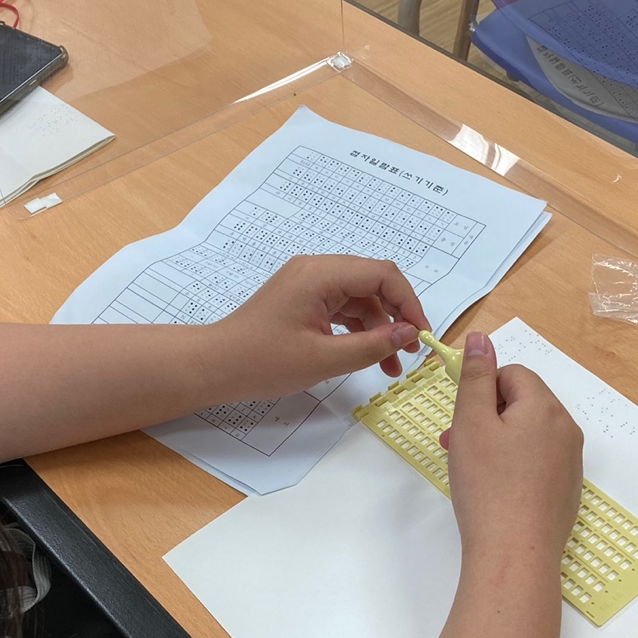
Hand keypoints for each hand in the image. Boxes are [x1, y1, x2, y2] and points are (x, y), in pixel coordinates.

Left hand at [210, 255, 431, 400]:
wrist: (214, 366)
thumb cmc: (261, 362)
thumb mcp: (324, 359)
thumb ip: (373, 345)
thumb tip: (410, 333)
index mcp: (321, 274)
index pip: (383, 275)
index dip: (409, 303)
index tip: (422, 335)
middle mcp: (316, 270)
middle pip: (373, 283)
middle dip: (397, 317)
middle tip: (412, 352)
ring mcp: (308, 283)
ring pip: (359, 299)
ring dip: (379, 329)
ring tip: (390, 367)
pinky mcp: (302, 300)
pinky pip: (342, 308)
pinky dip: (358, 331)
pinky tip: (368, 357)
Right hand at [442, 332, 582, 571]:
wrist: (515, 554)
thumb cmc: (487, 486)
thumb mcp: (471, 423)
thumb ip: (476, 376)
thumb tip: (482, 338)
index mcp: (545, 407)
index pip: (513, 374)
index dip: (482, 389)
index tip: (460, 418)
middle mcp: (567, 430)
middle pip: (523, 404)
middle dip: (488, 416)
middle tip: (456, 444)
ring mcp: (571, 463)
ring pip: (529, 435)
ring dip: (498, 441)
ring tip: (471, 470)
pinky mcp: (567, 492)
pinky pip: (539, 463)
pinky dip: (515, 467)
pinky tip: (495, 492)